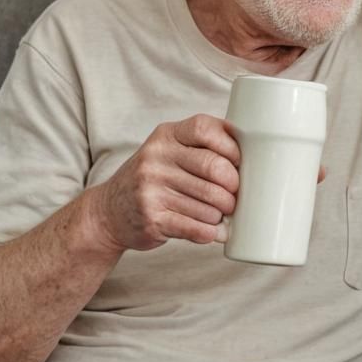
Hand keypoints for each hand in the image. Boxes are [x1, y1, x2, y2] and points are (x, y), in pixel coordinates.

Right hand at [91, 114, 239, 251]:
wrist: (108, 212)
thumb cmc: (153, 179)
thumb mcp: (168, 150)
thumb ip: (202, 145)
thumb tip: (253, 150)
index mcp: (166, 136)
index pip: (205, 129)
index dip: (231, 146)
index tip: (241, 163)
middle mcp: (155, 158)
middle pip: (214, 168)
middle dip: (233, 187)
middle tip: (234, 197)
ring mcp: (151, 189)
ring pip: (209, 203)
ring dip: (221, 214)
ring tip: (219, 215)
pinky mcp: (152, 218)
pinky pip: (197, 228)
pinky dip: (211, 233)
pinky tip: (212, 231)